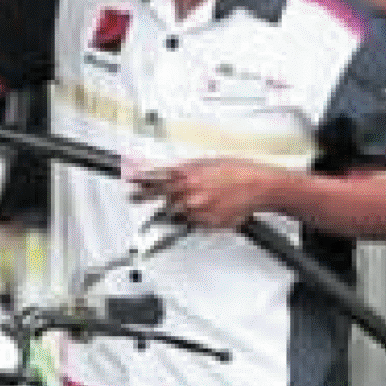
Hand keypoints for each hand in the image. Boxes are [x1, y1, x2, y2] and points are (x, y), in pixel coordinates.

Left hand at [124, 157, 277, 230]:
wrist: (258, 185)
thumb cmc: (236, 171)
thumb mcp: (204, 162)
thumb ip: (181, 170)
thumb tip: (162, 173)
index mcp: (186, 174)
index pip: (153, 178)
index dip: (138, 181)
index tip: (126, 182)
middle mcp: (188, 193)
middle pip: (163, 200)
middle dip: (157, 198)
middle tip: (145, 197)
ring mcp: (196, 210)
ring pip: (177, 213)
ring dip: (182, 208)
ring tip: (202, 198)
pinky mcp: (205, 223)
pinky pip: (193, 222)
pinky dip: (197, 216)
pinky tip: (212, 206)